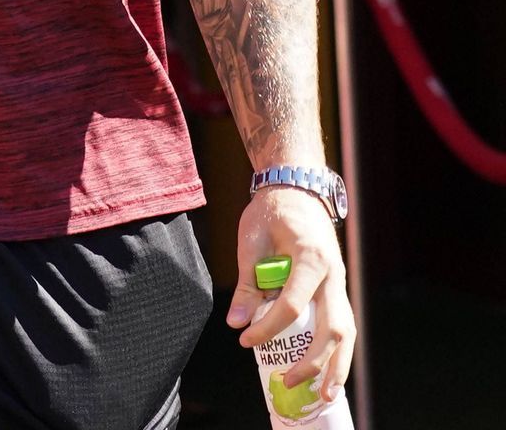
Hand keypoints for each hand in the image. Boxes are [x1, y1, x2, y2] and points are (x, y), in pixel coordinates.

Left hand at [227, 186, 355, 400]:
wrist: (296, 187)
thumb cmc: (272, 211)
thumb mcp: (252, 241)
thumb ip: (248, 283)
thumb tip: (236, 323)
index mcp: (311, 258)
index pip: (292, 305)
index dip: (267, 327)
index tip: (245, 339)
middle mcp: (333, 273)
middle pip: (332, 328)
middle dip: (314, 361)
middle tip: (288, 379)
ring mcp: (339, 281)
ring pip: (347, 331)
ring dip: (337, 365)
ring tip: (325, 395)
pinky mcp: (337, 287)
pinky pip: (343, 324)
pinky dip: (338, 352)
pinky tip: (328, 374)